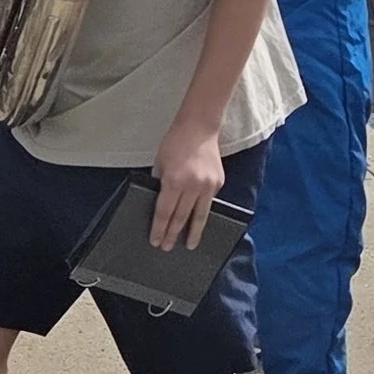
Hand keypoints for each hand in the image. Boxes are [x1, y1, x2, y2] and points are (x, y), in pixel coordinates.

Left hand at [150, 117, 225, 249]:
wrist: (199, 127)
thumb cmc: (175, 142)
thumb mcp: (160, 163)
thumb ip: (160, 183)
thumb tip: (161, 203)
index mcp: (174, 181)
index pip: (165, 213)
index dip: (159, 229)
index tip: (156, 241)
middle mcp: (192, 186)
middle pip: (181, 218)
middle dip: (173, 234)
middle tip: (167, 246)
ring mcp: (207, 185)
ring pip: (200, 216)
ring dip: (194, 232)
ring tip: (190, 244)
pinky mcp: (218, 183)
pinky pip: (208, 202)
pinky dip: (202, 212)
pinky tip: (198, 221)